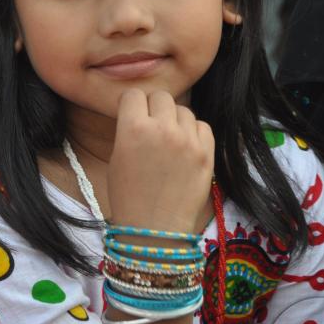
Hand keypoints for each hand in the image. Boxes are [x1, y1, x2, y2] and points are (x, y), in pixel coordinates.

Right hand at [107, 90, 213, 233]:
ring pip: (183, 110)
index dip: (130, 104)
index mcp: (133, 129)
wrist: (154, 228)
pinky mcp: (206, 153)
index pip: (134, 95)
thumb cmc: (128, 196)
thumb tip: (140, 113)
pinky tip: (184, 147)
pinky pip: (202, 126)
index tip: (131, 114)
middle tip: (150, 126)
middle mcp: (162, 129)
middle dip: (153, 108)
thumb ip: (128, 129)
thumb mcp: (117, 157)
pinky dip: (193, 132)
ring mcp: (188, 140)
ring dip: (174, 120)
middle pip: (161, 97)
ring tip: (168, 140)